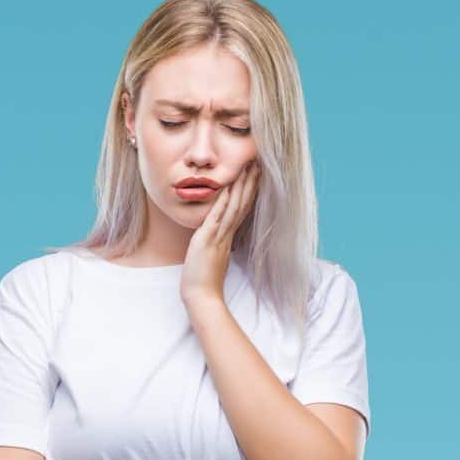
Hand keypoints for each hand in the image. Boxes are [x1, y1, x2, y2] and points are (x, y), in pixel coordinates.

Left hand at [180, 161, 259, 305]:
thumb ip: (217, 244)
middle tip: (257, 163)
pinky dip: (223, 202)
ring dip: (241, 187)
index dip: (249, 192)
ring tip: (249, 168)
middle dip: (250, 183)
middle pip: (243, 204)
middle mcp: (227, 234)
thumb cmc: (204, 279)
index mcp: (228, 237)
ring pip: (234, 207)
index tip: (254, 175)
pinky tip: (227, 187)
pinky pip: (218, 217)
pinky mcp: (208, 240)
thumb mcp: (212, 256)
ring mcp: (219, 236)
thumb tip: (217, 236)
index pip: (242, 210)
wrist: (202, 296)